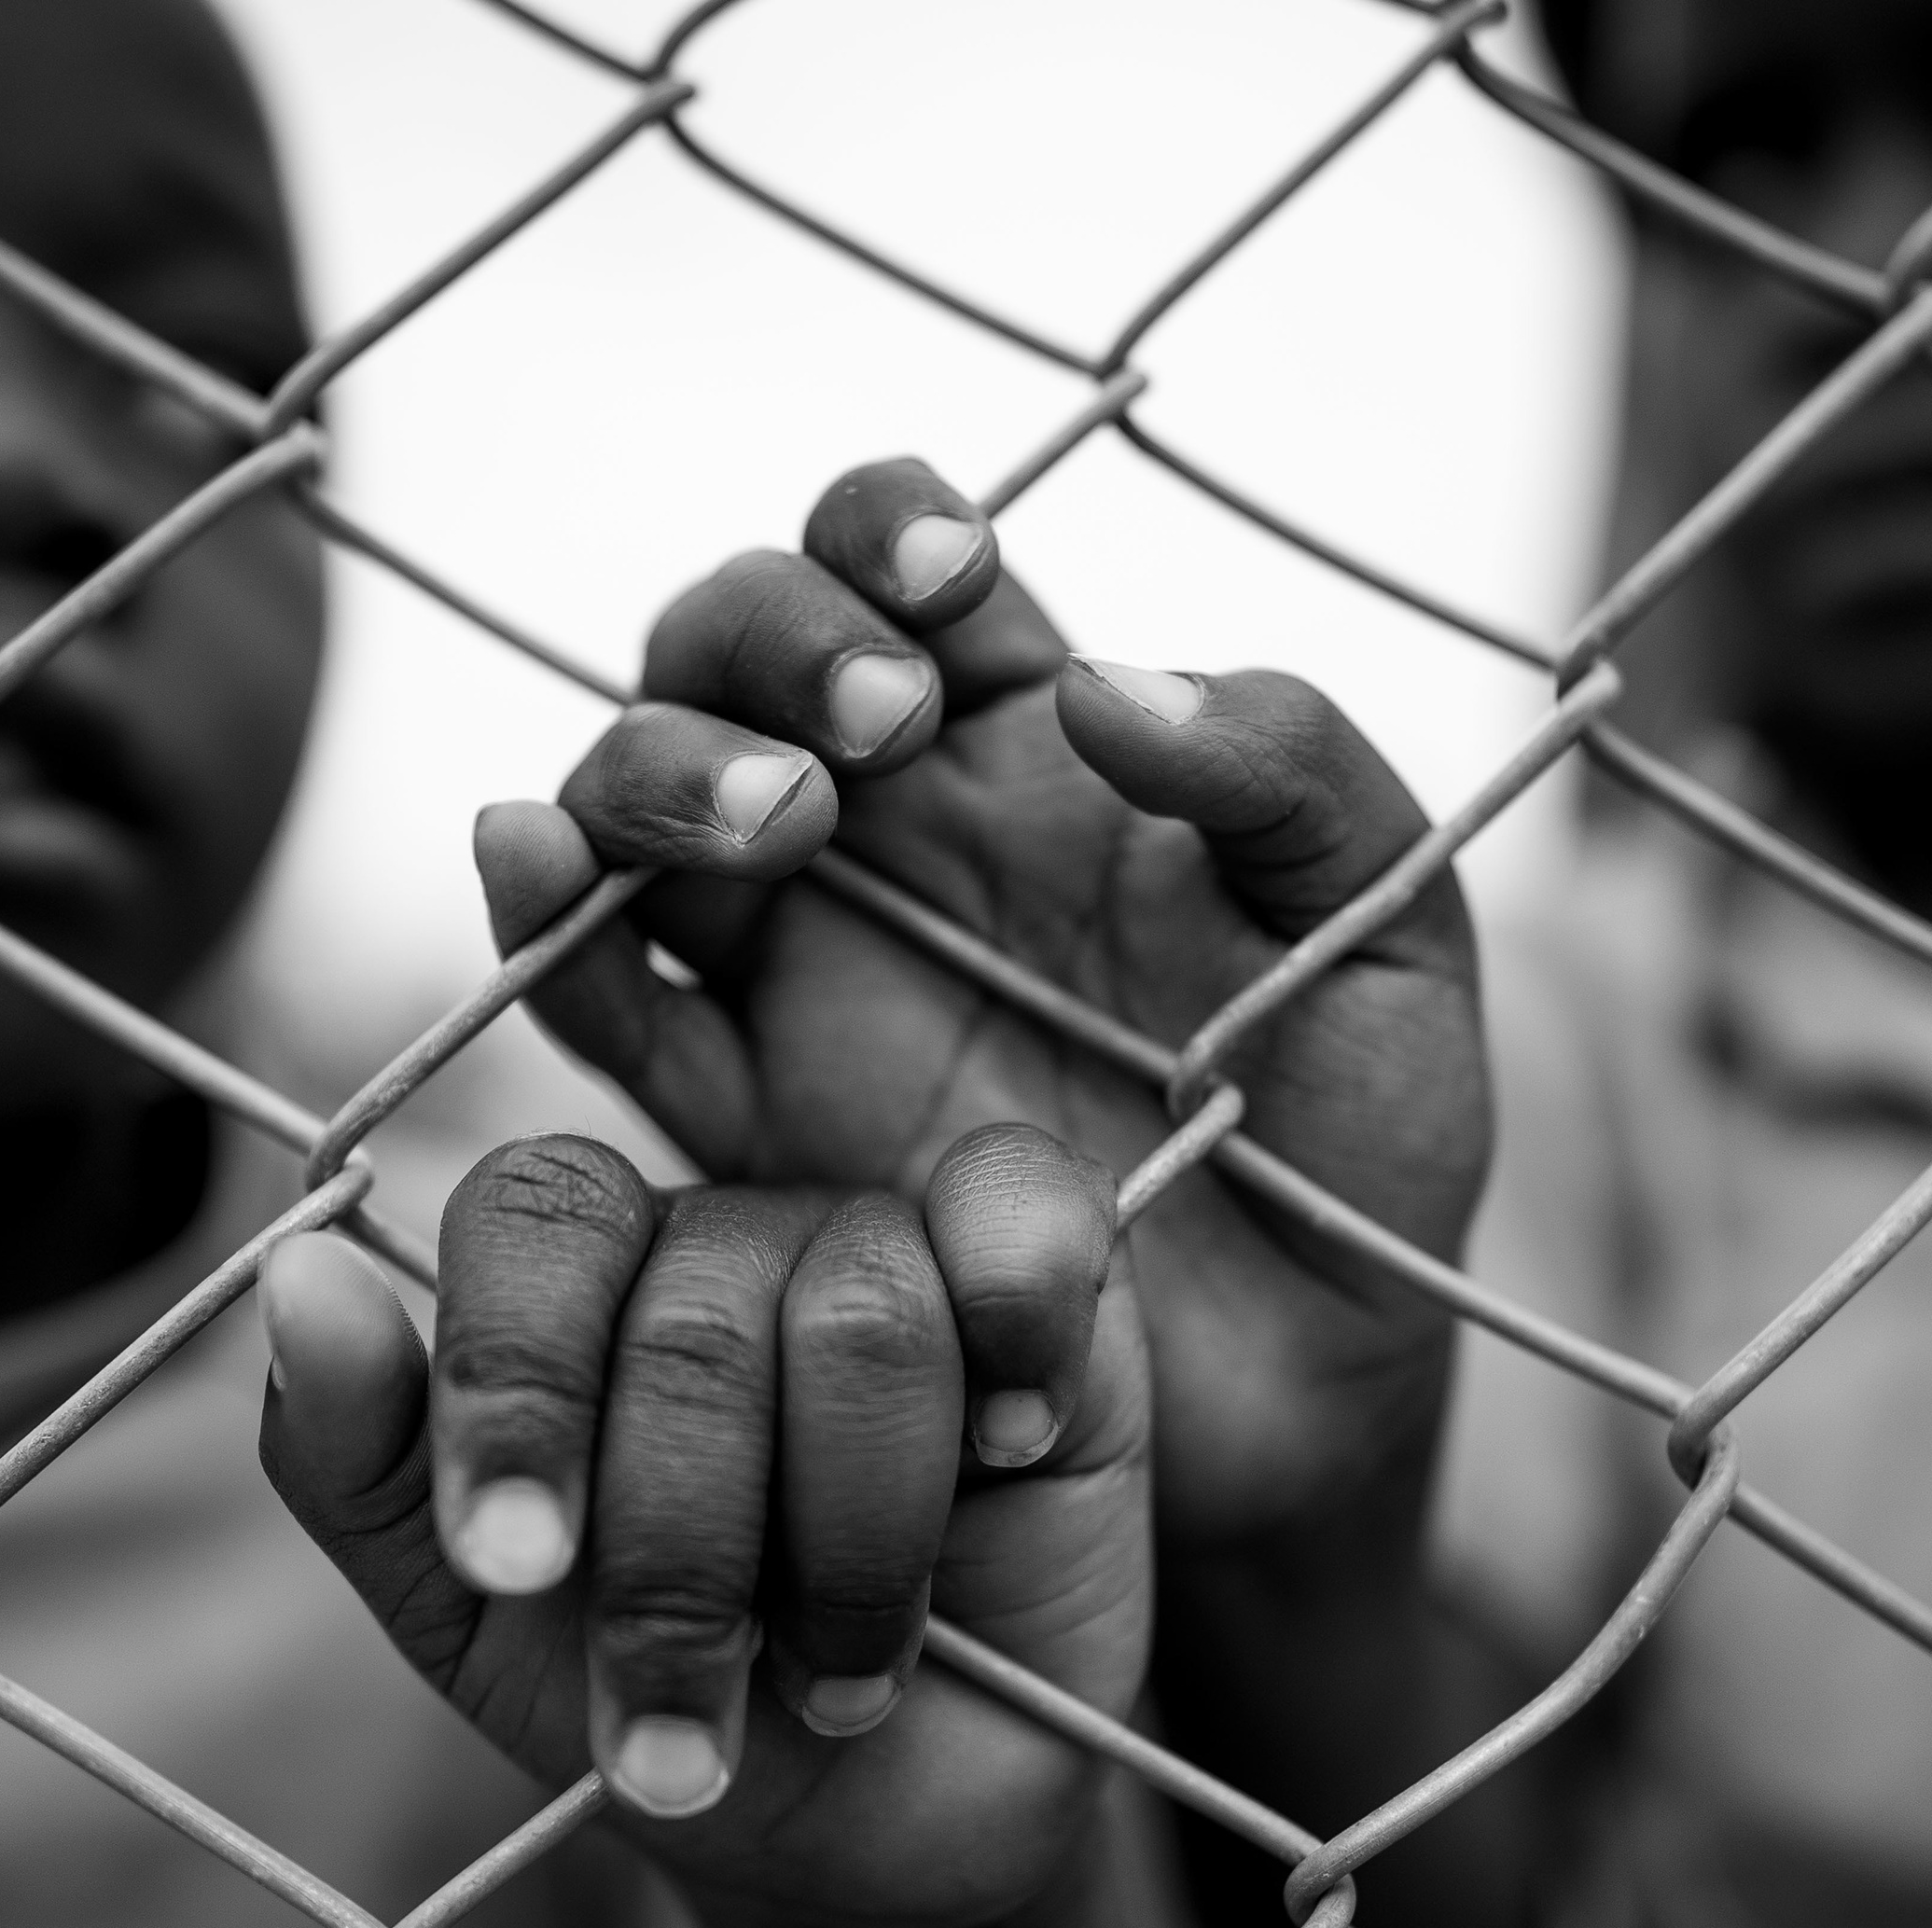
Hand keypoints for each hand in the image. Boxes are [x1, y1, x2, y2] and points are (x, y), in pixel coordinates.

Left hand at [257, 1120, 1140, 1927]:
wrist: (864, 1849)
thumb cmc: (651, 1711)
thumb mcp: (464, 1623)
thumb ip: (354, 1457)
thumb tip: (298, 1273)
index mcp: (580, 1283)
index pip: (533, 1218)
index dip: (513, 1385)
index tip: (509, 1568)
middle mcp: (733, 1240)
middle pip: (693, 1315)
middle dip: (680, 1558)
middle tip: (681, 1726)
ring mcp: (894, 1250)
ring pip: (862, 1317)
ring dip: (847, 1551)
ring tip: (836, 1676)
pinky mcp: (1058, 1290)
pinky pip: (1026, 1229)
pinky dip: (1016, 1348)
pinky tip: (1003, 1457)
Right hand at [473, 460, 1485, 1563]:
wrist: (1311, 1392)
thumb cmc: (1364, 1146)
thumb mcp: (1395, 932)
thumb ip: (1294, 772)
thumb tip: (1098, 682)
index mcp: (1033, 750)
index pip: (901, 568)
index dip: (887, 530)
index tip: (956, 588)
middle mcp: (887, 837)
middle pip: (727, 649)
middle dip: (767, 640)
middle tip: (879, 732)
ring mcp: (798, 973)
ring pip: (632, 799)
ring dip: (661, 767)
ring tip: (783, 828)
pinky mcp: (744, 1124)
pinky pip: (605, 1009)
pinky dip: (543, 927)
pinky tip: (536, 863)